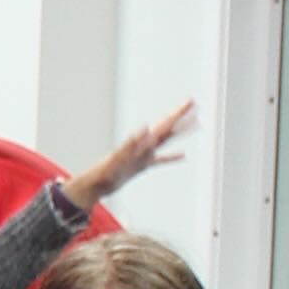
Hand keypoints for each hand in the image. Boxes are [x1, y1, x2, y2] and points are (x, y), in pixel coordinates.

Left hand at [68, 99, 195, 213]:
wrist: (94, 185)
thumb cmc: (103, 173)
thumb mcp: (118, 159)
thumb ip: (131, 144)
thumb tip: (145, 128)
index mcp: (141, 143)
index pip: (163, 125)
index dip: (177, 114)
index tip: (189, 102)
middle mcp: (143, 146)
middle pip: (166, 128)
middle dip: (180, 115)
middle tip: (192, 102)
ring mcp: (143, 155)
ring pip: (166, 141)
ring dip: (179, 132)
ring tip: (194, 122)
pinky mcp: (141, 166)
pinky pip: (160, 160)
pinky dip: (171, 157)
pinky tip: (182, 154)